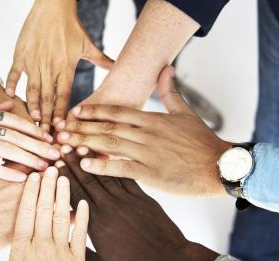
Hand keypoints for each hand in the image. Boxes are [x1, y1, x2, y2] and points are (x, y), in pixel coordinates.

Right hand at [0, 101, 59, 181]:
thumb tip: (13, 101)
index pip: (14, 120)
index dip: (34, 129)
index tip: (51, 137)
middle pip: (15, 134)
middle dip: (39, 145)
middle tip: (58, 154)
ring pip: (6, 149)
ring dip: (28, 158)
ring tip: (45, 166)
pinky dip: (6, 171)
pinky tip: (22, 177)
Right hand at [0, 167, 88, 260]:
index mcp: (21, 250)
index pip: (25, 213)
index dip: (30, 192)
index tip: (32, 175)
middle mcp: (41, 248)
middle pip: (45, 210)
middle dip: (48, 186)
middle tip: (51, 165)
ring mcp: (61, 255)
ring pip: (63, 218)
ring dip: (64, 196)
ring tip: (65, 175)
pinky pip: (80, 237)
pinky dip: (82, 219)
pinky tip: (83, 203)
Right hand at [7, 0, 113, 130]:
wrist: (52, 7)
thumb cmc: (70, 26)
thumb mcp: (88, 45)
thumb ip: (101, 60)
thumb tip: (117, 68)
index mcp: (65, 67)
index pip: (64, 96)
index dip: (61, 113)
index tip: (60, 128)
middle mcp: (49, 67)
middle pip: (47, 98)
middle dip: (45, 117)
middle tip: (44, 134)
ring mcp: (33, 62)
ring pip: (32, 89)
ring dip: (31, 106)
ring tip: (31, 122)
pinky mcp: (21, 54)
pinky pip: (14, 72)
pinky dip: (11, 84)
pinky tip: (10, 96)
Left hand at [55, 66, 230, 195]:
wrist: (219, 165)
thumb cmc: (202, 141)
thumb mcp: (185, 112)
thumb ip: (170, 91)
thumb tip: (166, 68)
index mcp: (153, 120)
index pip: (118, 112)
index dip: (95, 111)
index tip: (75, 111)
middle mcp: (147, 134)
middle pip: (108, 127)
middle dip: (82, 127)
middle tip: (59, 128)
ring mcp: (148, 153)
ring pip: (111, 144)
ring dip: (85, 142)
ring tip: (65, 143)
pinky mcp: (151, 173)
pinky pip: (122, 167)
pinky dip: (102, 165)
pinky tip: (85, 163)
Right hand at [56, 148, 218, 260]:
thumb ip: (82, 254)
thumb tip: (67, 245)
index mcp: (95, 225)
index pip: (73, 196)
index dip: (62, 180)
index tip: (52, 166)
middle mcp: (109, 207)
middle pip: (86, 180)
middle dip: (72, 163)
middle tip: (61, 147)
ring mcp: (127, 200)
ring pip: (104, 174)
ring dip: (90, 158)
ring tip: (78, 144)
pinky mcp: (142, 197)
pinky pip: (124, 174)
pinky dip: (114, 163)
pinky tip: (107, 153)